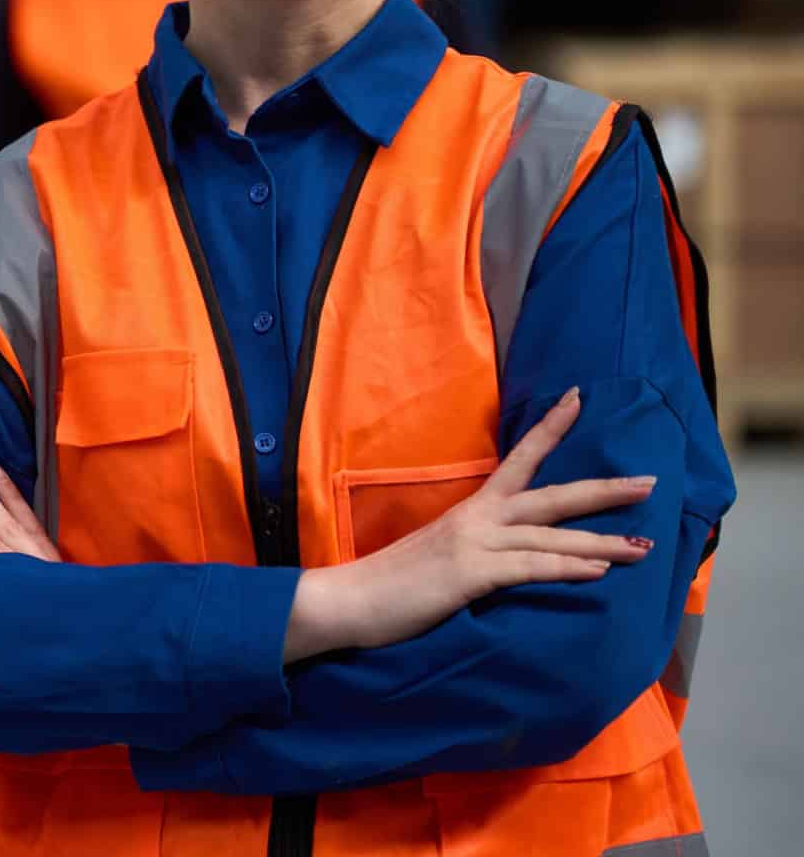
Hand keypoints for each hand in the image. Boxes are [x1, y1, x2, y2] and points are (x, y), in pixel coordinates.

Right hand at [285, 387, 654, 661]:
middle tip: (650, 483)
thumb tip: (512, 555)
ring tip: (644, 547)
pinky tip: (599, 570)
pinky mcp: (470, 573)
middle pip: (551, 497)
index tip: (578, 398)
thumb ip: (478, 548)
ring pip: (550, 536)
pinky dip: (568, 567)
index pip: (518, 461)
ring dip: (602, 541)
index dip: (550, 429)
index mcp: (470, 512)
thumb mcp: (442, 554)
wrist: (349, 600)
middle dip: (604, 490)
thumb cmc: (394, 583)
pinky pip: (530, 567)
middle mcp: (476, 519)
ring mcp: (474, 544)